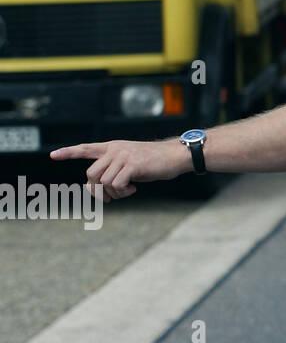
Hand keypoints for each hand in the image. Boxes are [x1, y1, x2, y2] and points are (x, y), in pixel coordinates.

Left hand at [50, 139, 190, 199]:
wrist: (175, 155)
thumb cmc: (154, 162)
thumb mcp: (130, 162)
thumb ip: (113, 169)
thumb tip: (96, 188)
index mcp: (113, 147)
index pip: (86, 148)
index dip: (69, 152)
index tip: (53, 155)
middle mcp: (115, 149)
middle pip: (91, 174)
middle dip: (98, 189)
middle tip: (111, 196)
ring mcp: (123, 156)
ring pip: (103, 182)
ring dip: (113, 193)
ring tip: (127, 190)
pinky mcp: (132, 165)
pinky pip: (116, 185)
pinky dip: (123, 192)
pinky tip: (133, 188)